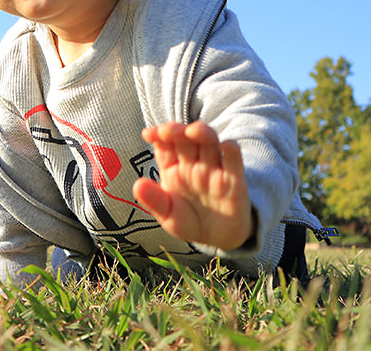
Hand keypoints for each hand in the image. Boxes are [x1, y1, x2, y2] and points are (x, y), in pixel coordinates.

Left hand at [132, 121, 254, 250]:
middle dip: (177, 132)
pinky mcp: (234, 180)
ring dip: (202, 134)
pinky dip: (231, 151)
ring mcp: (214, 169)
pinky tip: (226, 146)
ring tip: (193, 131)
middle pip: (185, 139)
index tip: (149, 134)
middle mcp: (193, 164)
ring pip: (209, 143)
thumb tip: (137, 185)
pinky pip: (233, 161)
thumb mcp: (168, 216)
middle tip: (167, 131)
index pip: (165, 145)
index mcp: (173, 168)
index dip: (158, 136)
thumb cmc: (190, 222)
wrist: (219, 239)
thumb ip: (154, 201)